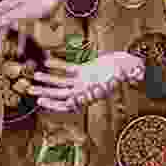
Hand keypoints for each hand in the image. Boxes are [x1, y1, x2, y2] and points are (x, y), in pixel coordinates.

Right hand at [0, 0, 80, 54]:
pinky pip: (22, 31)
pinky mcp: (31, 17)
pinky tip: (21, 52)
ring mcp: (22, 12)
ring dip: (3, 42)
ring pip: (8, 29)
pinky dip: (20, 41)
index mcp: (8, 4)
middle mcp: (12, 8)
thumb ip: (9, 17)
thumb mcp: (27, 11)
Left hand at [28, 52, 144, 111]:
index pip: (72, 103)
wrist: (130, 64)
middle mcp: (85, 90)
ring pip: (62, 82)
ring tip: (34, 77)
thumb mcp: (129, 73)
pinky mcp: (84, 70)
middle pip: (61, 93)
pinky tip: (47, 61)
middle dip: (45, 92)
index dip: (55, 104)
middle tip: (30, 90)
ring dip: (47, 80)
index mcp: (93, 94)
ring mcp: (84, 80)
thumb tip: (136, 75)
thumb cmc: (130, 70)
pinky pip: (68, 69)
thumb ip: (131, 75)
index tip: (42, 102)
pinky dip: (58, 65)